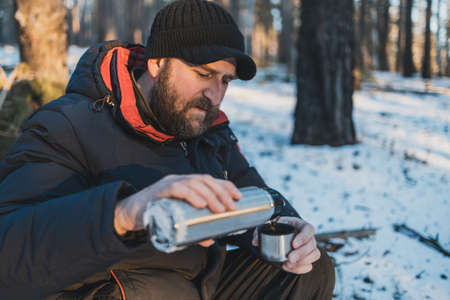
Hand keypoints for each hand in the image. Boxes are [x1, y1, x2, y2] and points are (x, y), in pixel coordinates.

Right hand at [114, 174, 241, 246]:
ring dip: (209, 195)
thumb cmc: (156, 214)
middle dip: (221, 192)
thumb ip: (193, 227)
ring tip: (219, 209)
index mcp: (186, 183)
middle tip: (231, 208)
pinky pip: (176, 189)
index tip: (238, 196)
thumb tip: (210, 239)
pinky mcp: (158, 191)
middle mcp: (179, 179)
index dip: (225, 186)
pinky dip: (190, 195)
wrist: (130, 213)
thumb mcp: (178, 219)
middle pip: (204, 180)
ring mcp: (168, 183)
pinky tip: (200, 203)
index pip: (209, 179)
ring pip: (193, 183)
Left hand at [252, 216, 319, 273]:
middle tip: (290, 258)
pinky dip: (301, 268)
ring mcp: (309, 248)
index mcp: (300, 225)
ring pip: (314, 254)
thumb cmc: (275, 228)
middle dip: (302, 253)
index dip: (304, 237)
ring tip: (289, 264)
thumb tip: (255, 241)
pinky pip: (309, 265)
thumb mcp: (267, 226)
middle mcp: (307, 236)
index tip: (294, 243)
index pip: (308, 229)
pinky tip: (291, 268)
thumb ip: (260, 232)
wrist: (277, 236)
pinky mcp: (307, 258)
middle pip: (312, 244)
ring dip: (303, 261)